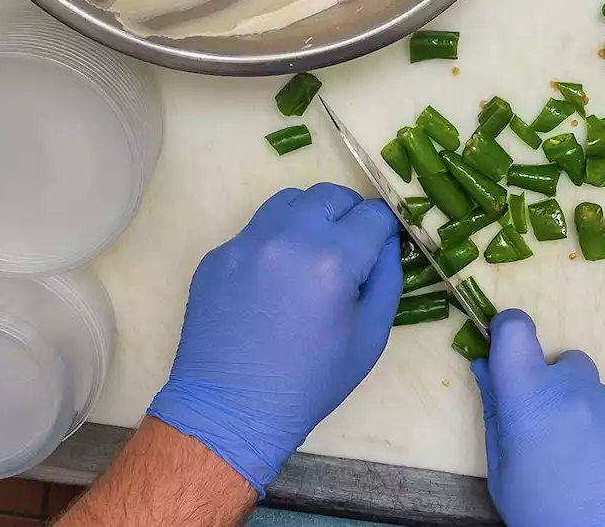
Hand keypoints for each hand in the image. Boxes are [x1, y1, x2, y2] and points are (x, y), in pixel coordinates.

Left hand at [148, 183, 400, 494]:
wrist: (231, 408)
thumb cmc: (311, 381)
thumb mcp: (370, 337)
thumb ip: (386, 279)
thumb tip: (386, 243)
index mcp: (332, 259)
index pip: (372, 215)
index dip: (385, 227)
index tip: (384, 242)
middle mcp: (287, 237)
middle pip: (329, 196)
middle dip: (349, 214)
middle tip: (352, 246)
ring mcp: (246, 242)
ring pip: (288, 201)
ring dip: (309, 218)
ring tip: (312, 254)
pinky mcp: (217, 255)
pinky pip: (256, 231)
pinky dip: (275, 243)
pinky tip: (274, 282)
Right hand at [472, 310, 604, 526]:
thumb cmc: (549, 518)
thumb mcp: (504, 475)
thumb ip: (496, 414)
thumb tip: (486, 368)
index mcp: (532, 397)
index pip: (516, 330)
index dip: (510, 333)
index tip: (508, 350)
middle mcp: (578, 388)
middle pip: (566, 365)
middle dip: (557, 390)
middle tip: (555, 436)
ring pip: (599, 398)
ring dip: (591, 420)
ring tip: (592, 469)